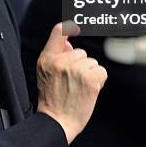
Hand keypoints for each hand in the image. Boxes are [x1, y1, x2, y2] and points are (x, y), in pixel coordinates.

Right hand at [36, 21, 106, 143]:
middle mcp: (60, 61)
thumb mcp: (45, 73)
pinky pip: (101, 71)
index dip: (68, 27)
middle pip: (81, 53)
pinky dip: (99, 81)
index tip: (75, 25)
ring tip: (79, 88)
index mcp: (48, 59)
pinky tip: (89, 90)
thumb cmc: (52, 99)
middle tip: (72, 82)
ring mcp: (76, 69)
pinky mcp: (90, 79)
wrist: (57, 121)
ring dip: (90, 74)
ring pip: (92, 62)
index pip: (58, 33)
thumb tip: (70, 44)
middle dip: (80, 66)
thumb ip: (56, 55)